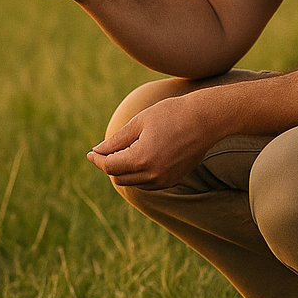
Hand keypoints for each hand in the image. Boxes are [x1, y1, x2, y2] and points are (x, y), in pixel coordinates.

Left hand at [87, 93, 216, 188]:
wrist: (207, 119)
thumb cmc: (172, 114)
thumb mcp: (139, 122)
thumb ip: (116, 140)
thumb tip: (97, 151)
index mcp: (141, 158)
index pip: (109, 166)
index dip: (97, 159)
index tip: (90, 153)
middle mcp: (152, 174)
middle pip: (118, 177)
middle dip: (109, 165)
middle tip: (106, 150)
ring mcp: (164, 180)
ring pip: (132, 183)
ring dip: (123, 171)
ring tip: (125, 151)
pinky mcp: (173, 180)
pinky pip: (147, 184)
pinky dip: (138, 175)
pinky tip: (140, 158)